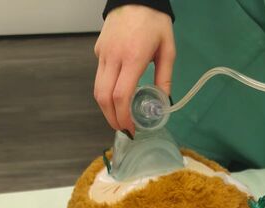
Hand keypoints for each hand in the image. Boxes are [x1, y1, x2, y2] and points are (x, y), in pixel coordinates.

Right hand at [94, 5, 174, 134]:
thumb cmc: (154, 21)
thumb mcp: (168, 49)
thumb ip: (165, 78)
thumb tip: (162, 103)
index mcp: (133, 57)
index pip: (120, 95)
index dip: (123, 117)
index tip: (131, 128)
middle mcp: (114, 57)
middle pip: (103, 97)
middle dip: (112, 118)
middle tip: (123, 129)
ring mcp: (103, 53)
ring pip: (97, 89)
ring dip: (106, 108)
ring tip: (118, 118)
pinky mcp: (98, 50)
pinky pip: (99, 76)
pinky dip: (105, 92)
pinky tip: (117, 96)